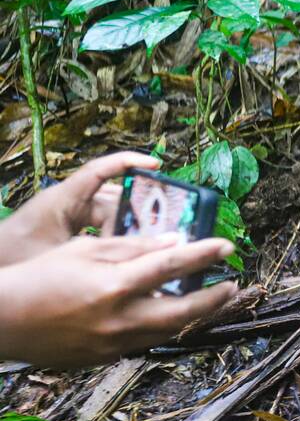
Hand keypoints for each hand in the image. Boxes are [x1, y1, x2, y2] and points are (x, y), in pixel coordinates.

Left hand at [0, 152, 160, 266]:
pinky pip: (99, 228)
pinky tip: (126, 255)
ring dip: (126, 229)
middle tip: (162, 226)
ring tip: (147, 246)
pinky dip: (113, 238)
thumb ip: (98, 253)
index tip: (156, 164)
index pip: (100, 171)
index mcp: (64, 199)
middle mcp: (69, 203)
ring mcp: (68, 217)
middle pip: (113, 199)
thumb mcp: (59, 257)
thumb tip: (136, 253)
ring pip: (109, 216)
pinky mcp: (67, 230)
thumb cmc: (11, 258)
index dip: (129, 163)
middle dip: (137, 211)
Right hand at [0, 233, 236, 366]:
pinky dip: (161, 327)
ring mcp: (113, 344)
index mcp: (114, 286)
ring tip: (210, 300)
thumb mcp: (84, 250)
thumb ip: (132, 247)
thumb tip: (175, 241)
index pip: (172, 266)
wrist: (2, 320)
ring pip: (168, 332)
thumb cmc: (40, 276)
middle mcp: (119, 319)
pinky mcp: (105, 358)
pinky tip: (168, 315)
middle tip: (232, 285)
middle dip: (214, 299)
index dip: (204, 254)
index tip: (227, 246)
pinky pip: (144, 342)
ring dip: (193, 316)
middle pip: (183, 311)